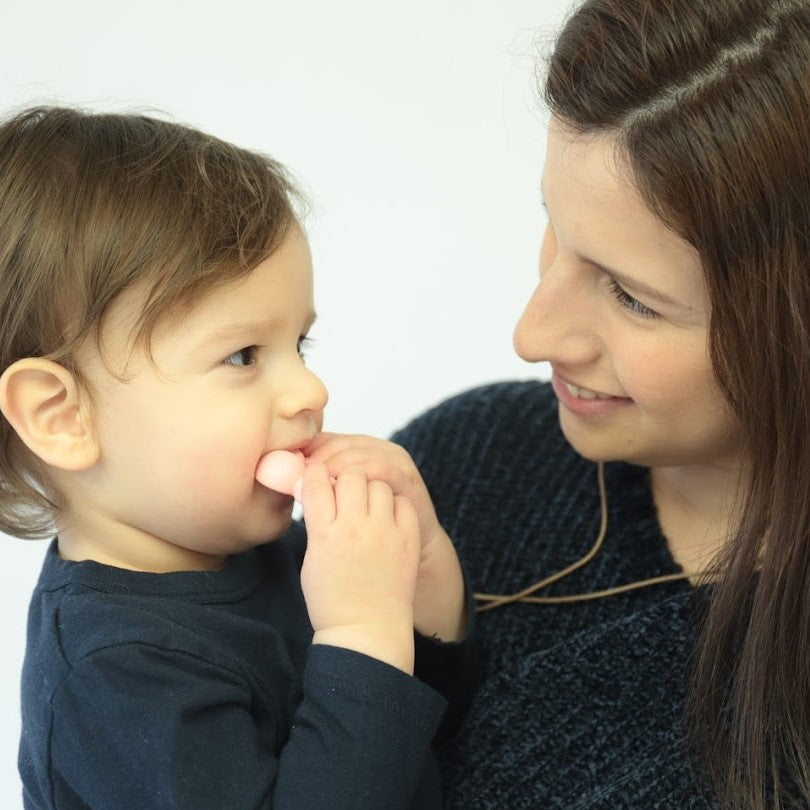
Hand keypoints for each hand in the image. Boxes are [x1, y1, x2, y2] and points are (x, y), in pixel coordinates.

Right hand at [299, 461, 419, 672]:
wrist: (366, 631)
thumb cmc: (331, 598)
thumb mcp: (311, 558)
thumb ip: (315, 521)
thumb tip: (316, 485)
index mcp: (325, 533)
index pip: (317, 479)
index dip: (315, 473)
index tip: (317, 478)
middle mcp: (355, 527)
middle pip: (351, 474)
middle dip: (345, 478)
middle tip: (345, 492)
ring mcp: (385, 532)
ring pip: (378, 484)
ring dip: (370, 490)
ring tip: (367, 508)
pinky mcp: (408, 538)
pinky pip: (402, 502)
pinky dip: (394, 505)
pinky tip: (386, 519)